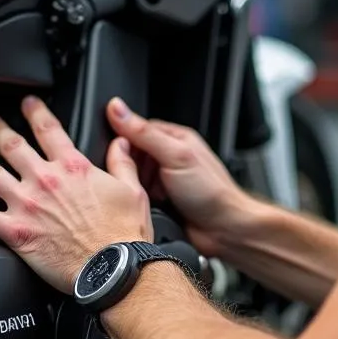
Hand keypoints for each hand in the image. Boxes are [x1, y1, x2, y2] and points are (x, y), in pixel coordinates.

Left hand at [0, 96, 151, 292]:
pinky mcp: (16, 232)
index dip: (35, 112)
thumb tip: (121, 143)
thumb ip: (122, 163)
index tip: (26, 103)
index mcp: (73, 168)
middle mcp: (45, 181)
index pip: (49, 130)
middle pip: (12, 146)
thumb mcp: (131, 190)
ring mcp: (27, 206)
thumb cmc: (122, 235)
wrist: (110, 270)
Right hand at [106, 98, 253, 257]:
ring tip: (141, 192)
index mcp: (174, 138)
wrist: (224, 230)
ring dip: (132, 185)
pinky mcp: (160, 201)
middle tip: (130, 175)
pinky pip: (137, 197)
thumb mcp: (174, 155)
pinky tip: (143, 206)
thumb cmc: (210, 191)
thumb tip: (117, 108)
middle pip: (133, 154)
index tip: (112, 150)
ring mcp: (165, 180)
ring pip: (133, 177)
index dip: (122, 139)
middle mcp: (169, 157)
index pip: (136, 129)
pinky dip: (136, 201)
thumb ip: (144, 132)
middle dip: (127, 165)